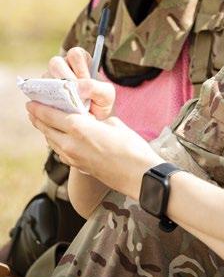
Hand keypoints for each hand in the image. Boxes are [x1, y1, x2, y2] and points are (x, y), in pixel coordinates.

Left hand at [26, 101, 162, 198]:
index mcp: (79, 128)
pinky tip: (60, 138)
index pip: (50, 115)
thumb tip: (90, 121)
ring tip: (44, 122)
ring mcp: (72, 157)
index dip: (38, 108)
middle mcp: (70, 143)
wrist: (138, 175)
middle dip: (38, 118)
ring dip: (45, 130)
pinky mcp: (78, 166)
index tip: (31, 102)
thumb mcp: (114, 124)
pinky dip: (55, 142)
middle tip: (33, 110)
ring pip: (51, 141)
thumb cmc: (131, 147)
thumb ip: (96, 120)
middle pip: (46, 129)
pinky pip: (60, 151)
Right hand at [47, 47, 114, 119]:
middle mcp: (63, 67)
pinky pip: (37, 93)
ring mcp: (50, 80)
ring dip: (55, 89)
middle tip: (74, 91)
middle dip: (65, 77)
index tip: (85, 79)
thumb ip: (95, 88)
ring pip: (45, 77)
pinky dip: (46, 101)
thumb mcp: (106, 95)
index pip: (75, 53)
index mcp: (81, 62)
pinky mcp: (41, 93)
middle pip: (55, 62)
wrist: (92, 120)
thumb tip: (76, 87)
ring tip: (67, 103)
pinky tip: (57, 109)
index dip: (79, 66)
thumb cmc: (100, 103)